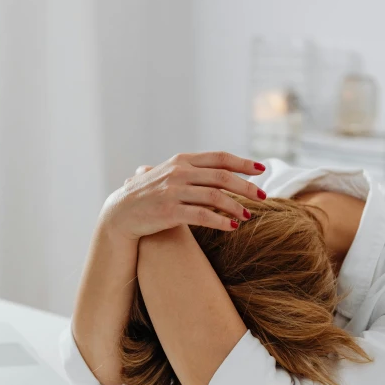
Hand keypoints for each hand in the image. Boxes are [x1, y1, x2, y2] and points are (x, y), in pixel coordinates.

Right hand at [100, 151, 266, 238]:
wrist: (120, 214)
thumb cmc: (149, 196)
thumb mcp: (169, 175)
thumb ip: (192, 171)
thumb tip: (219, 169)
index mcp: (182, 160)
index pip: (220, 157)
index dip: (243, 162)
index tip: (262, 169)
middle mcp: (179, 172)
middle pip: (223, 176)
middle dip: (247, 186)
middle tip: (263, 196)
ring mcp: (173, 191)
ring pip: (215, 196)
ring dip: (236, 206)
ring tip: (249, 215)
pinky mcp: (169, 211)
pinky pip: (202, 216)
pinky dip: (221, 221)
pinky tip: (233, 227)